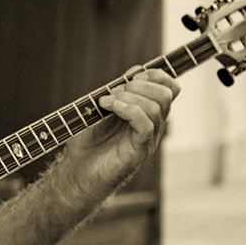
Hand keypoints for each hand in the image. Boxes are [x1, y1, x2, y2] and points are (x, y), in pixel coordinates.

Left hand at [67, 67, 179, 195]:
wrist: (76, 173)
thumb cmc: (87, 143)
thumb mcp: (102, 109)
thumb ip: (120, 91)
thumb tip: (136, 71)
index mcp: (146, 113)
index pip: (169, 88)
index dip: (156, 75)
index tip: (131, 76)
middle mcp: (152, 126)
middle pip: (167, 94)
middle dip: (141, 84)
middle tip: (115, 91)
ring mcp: (147, 139)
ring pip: (157, 108)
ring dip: (129, 96)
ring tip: (106, 102)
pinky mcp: (138, 152)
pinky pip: (146, 125)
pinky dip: (128, 109)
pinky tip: (110, 107)